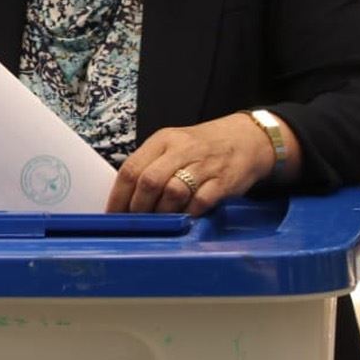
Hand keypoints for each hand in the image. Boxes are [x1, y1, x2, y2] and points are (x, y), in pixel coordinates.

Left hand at [107, 114, 276, 216]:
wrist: (246, 139)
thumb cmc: (202, 147)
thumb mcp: (172, 146)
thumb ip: (151, 166)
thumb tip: (125, 198)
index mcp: (162, 140)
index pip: (131, 168)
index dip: (118, 196)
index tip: (112, 214)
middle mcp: (181, 150)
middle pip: (149, 181)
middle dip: (139, 207)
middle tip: (137, 221)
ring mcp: (203, 165)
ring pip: (173, 192)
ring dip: (163, 212)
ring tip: (162, 219)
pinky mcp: (223, 181)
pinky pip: (200, 201)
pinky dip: (190, 213)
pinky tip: (187, 216)